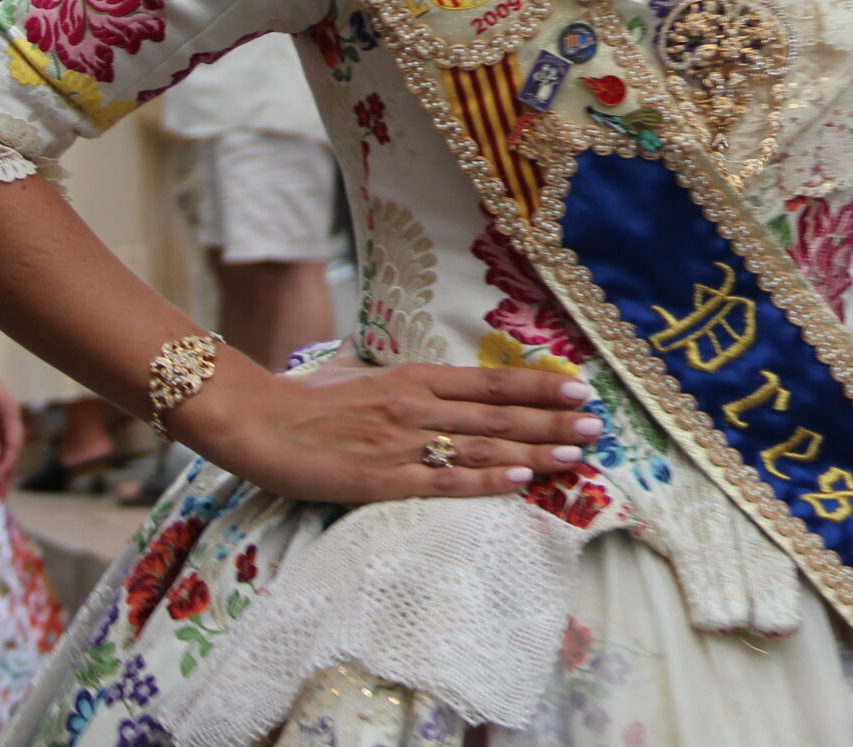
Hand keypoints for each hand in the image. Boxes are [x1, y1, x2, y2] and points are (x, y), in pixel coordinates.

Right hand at [183, 359, 606, 503]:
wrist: (254, 420)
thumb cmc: (303, 397)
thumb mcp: (359, 372)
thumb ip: (395, 377)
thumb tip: (418, 374)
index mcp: (415, 377)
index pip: (493, 382)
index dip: (541, 386)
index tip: (580, 390)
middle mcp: (418, 405)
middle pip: (500, 414)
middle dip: (554, 421)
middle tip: (598, 426)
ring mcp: (402, 443)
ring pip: (483, 448)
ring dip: (535, 451)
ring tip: (577, 455)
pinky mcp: (382, 479)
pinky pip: (444, 481)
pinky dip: (486, 481)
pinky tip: (521, 481)